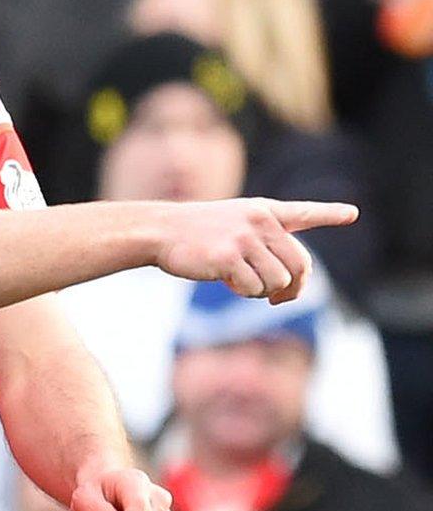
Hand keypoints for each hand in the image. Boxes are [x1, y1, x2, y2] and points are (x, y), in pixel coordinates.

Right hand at [153, 198, 357, 302]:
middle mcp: (259, 221)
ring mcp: (244, 238)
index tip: (351, 213)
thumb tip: (290, 286)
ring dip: (263, 291)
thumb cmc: (194, 233)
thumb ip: (264, 244)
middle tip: (280, 299)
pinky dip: (243, 292)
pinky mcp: (228, 257)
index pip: (303, 212)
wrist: (158, 230)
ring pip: (278, 281)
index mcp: (263, 211)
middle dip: (293, 288)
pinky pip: (252, 288)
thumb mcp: (232, 225)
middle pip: (300, 265)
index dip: (329, 213)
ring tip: (241, 282)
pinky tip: (225, 281)